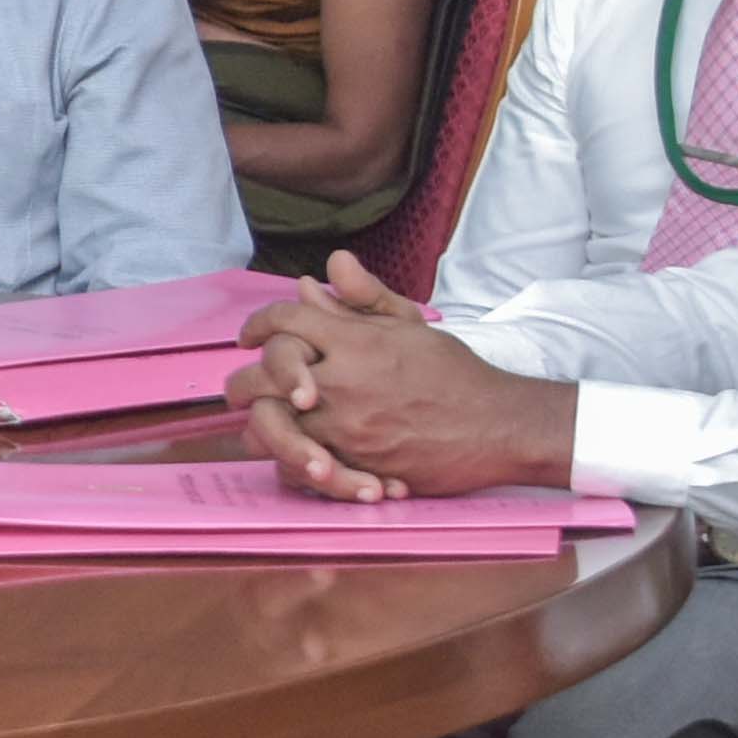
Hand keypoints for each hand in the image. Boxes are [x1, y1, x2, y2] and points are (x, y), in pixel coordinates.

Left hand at [231, 288, 572, 503]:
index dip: (256, 323)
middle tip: (240, 387)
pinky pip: (299, 468)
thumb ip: (365, 298)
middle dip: (242, 381)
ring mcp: (346, 428)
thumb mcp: (411, 325)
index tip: (247, 335)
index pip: (284, 320)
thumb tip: (326, 269)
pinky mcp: (355, 466)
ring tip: (262, 423)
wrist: (497, 427)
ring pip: (270, 428)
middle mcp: (343, 382)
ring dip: (260, 426)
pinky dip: (290, 463)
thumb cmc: (455, 374)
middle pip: (261, 376)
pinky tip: (293, 455)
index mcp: (356, 341)